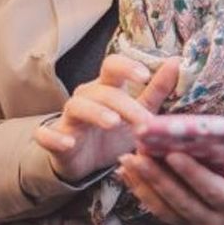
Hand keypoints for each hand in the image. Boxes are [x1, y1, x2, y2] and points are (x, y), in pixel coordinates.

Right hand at [34, 56, 179, 182]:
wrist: (88, 162)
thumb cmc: (116, 131)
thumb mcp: (140, 111)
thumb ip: (157, 89)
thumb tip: (176, 62)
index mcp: (108, 86)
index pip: (112, 65)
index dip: (126, 67)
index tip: (144, 76)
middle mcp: (87, 96)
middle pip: (103, 91)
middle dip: (125, 105)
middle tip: (143, 122)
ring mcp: (69, 117)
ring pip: (77, 106)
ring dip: (96, 113)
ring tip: (113, 123)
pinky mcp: (55, 139)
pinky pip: (46, 134)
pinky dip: (54, 136)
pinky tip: (68, 142)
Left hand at [117, 151, 223, 224]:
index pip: (210, 189)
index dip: (191, 173)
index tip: (173, 153)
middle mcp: (211, 220)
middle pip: (180, 200)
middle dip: (157, 177)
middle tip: (138, 154)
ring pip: (164, 207)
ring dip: (143, 184)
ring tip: (128, 160)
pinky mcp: (180, 223)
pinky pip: (157, 210)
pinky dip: (140, 191)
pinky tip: (128, 172)